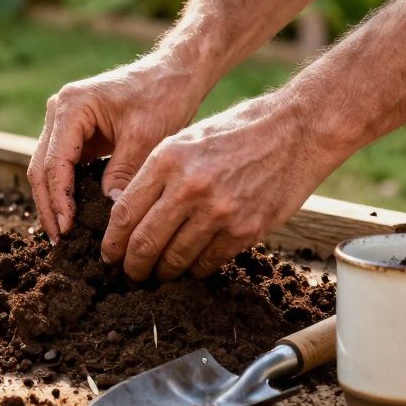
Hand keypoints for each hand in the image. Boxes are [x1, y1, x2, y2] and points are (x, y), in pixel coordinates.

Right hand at [28, 53, 204, 239]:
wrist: (174, 73)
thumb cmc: (162, 97)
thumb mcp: (146, 137)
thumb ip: (124, 173)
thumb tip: (109, 212)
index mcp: (71, 106)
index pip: (55, 162)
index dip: (59, 199)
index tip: (68, 229)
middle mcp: (60, 111)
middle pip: (41, 167)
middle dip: (49, 206)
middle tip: (59, 239)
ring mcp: (64, 122)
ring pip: (47, 169)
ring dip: (53, 201)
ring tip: (62, 234)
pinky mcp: (75, 133)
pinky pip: (62, 166)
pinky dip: (64, 191)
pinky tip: (72, 216)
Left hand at [100, 93, 335, 280]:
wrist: (297, 131)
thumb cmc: (238, 131)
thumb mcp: (187, 139)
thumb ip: (157, 174)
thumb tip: (129, 214)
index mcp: (167, 159)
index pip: (124, 213)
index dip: (112, 241)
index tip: (109, 254)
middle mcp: (189, 187)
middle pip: (144, 243)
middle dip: (132, 266)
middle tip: (130, 273)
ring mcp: (219, 211)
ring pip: (174, 259)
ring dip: (162, 273)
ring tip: (159, 274)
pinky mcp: (245, 230)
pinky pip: (208, 263)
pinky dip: (195, 269)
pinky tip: (191, 266)